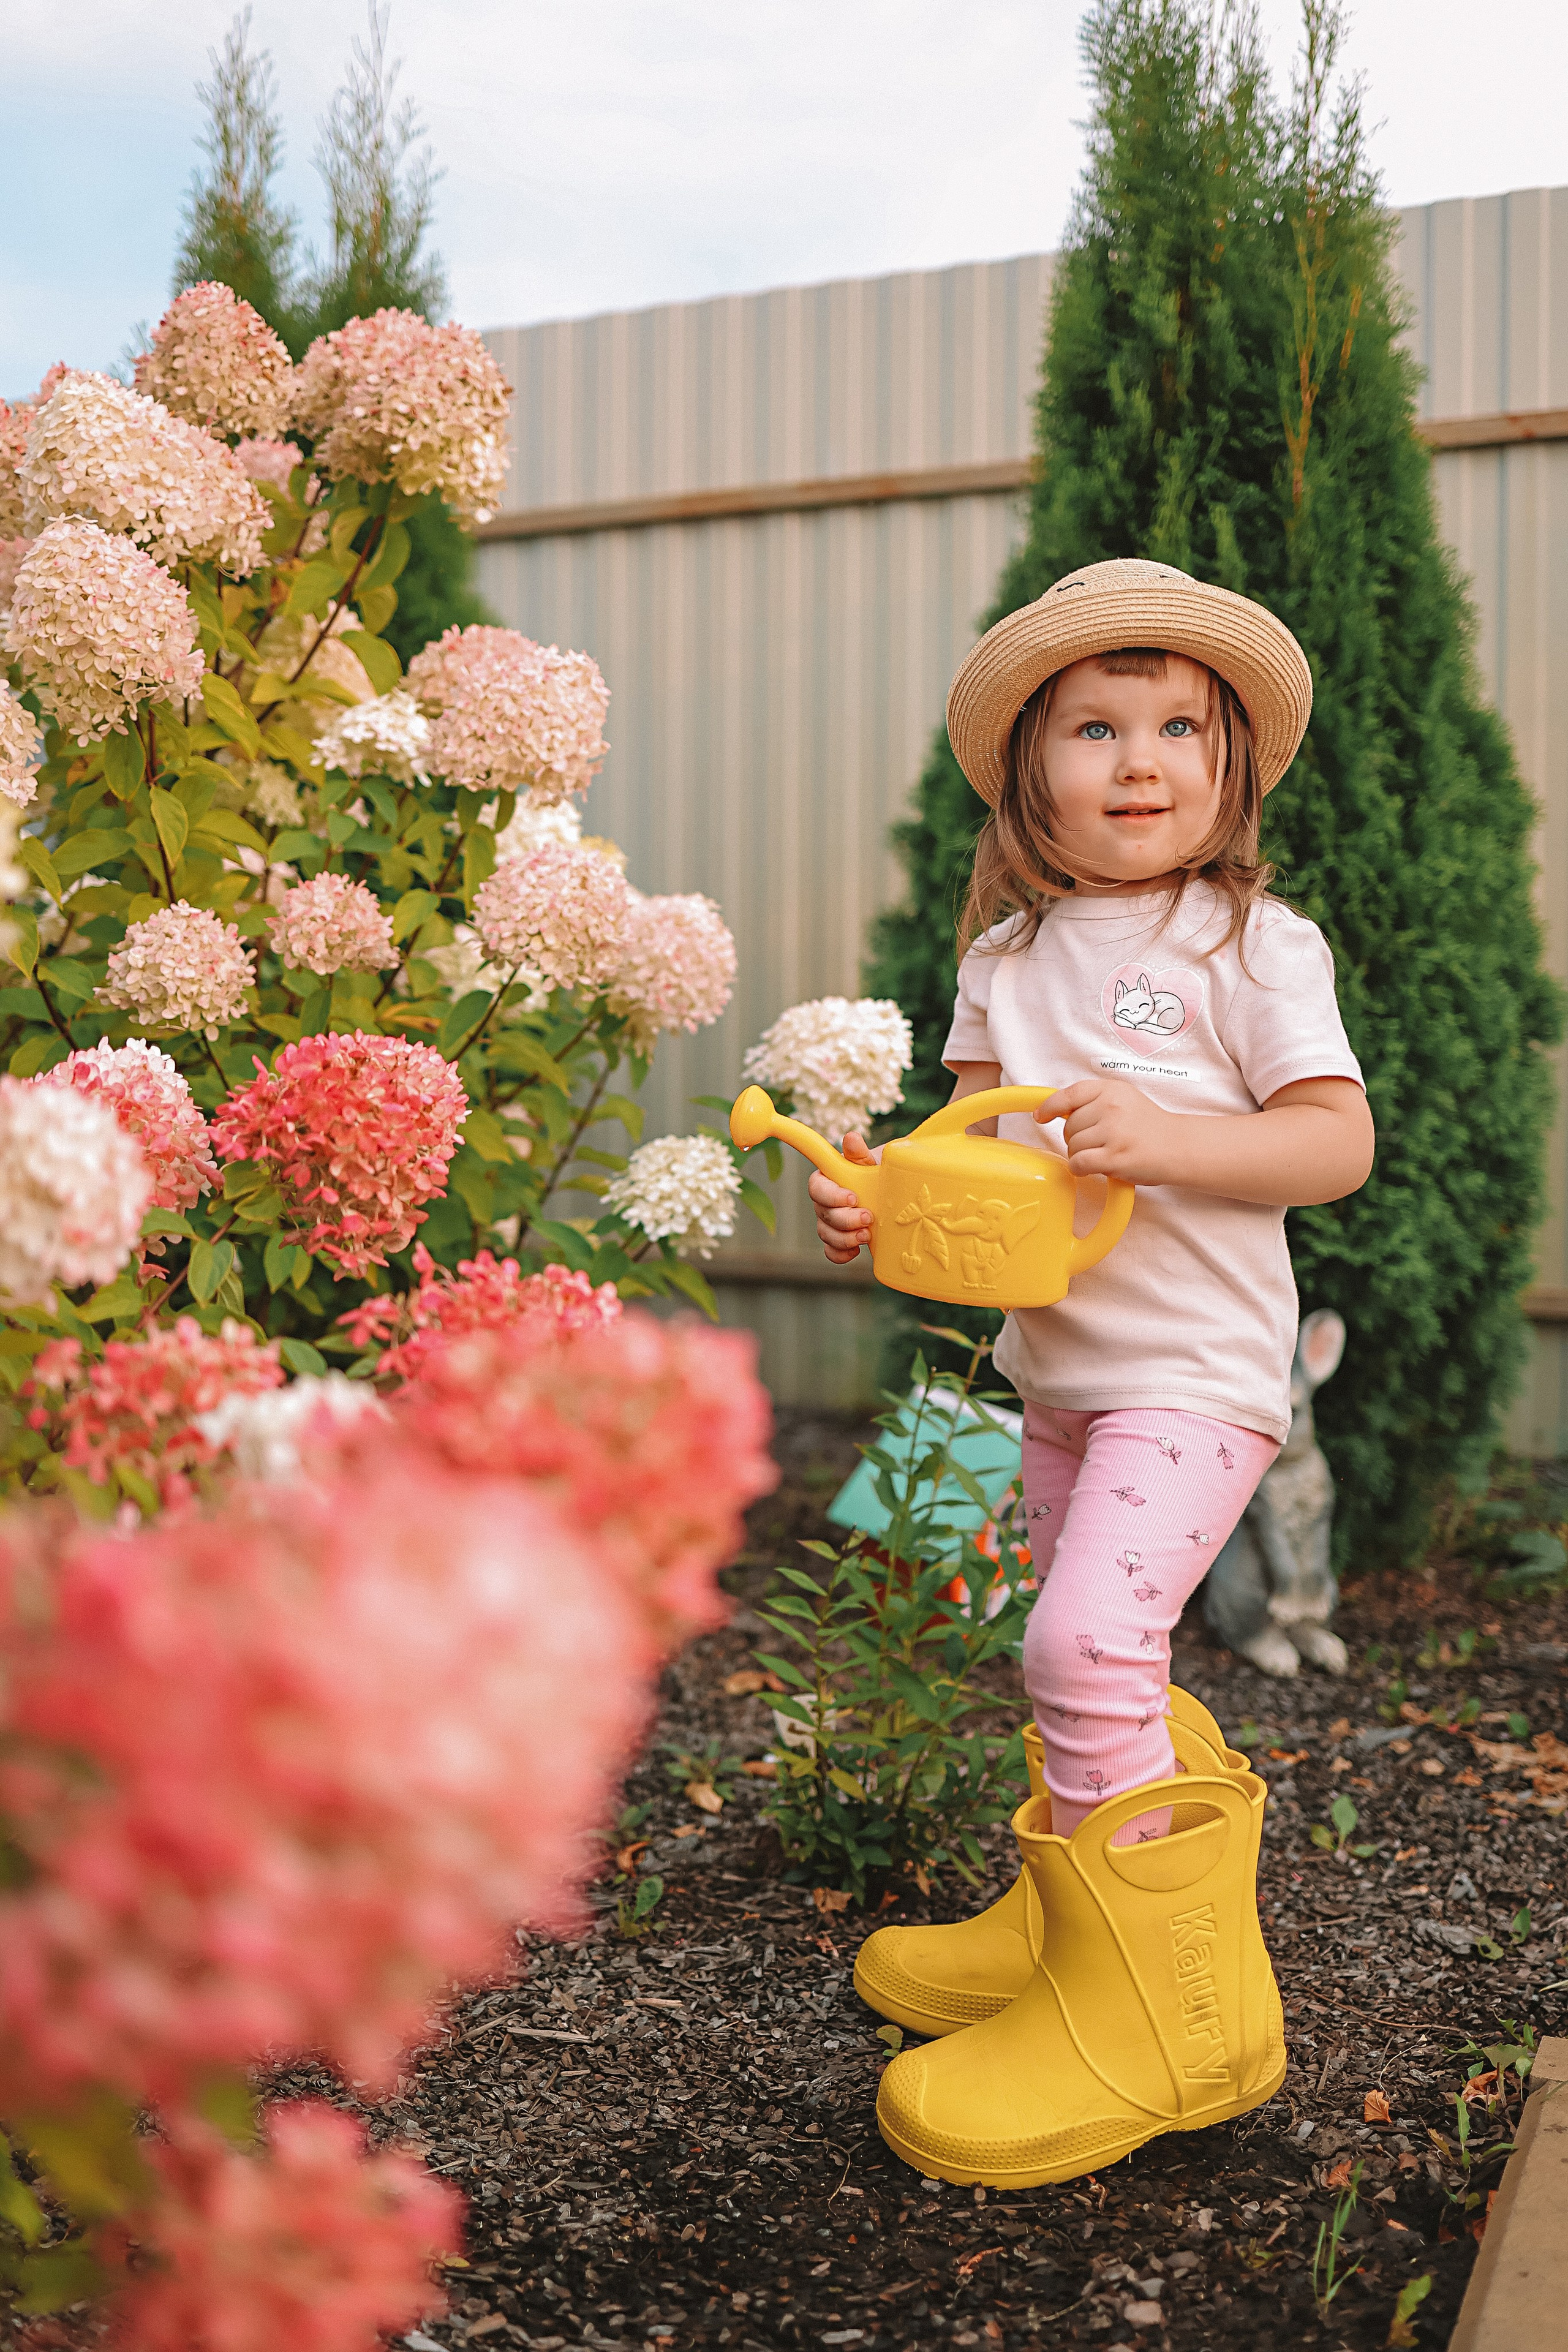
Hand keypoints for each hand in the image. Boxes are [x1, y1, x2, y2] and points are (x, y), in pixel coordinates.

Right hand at [809, 1132, 880, 1261]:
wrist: (889, 1192)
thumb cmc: (875, 1174)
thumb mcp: (870, 1162)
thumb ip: (859, 1154)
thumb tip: (851, 1138)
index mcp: (826, 1179)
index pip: (816, 1187)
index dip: (831, 1195)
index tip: (853, 1198)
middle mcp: (823, 1202)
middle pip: (822, 1213)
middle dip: (845, 1219)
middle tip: (868, 1217)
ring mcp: (829, 1222)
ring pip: (825, 1233)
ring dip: (845, 1238)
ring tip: (867, 1235)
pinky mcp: (838, 1240)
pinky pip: (831, 1251)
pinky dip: (841, 1254)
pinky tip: (857, 1251)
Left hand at [1036, 1075, 1182, 1184]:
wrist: (1179, 1147)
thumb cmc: (1149, 1127)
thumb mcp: (1124, 1100)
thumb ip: (1095, 1101)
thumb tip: (1057, 1110)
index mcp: (1112, 1090)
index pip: (1070, 1094)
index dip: (1050, 1106)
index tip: (1041, 1115)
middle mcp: (1112, 1107)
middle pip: (1069, 1126)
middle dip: (1076, 1139)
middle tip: (1097, 1144)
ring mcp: (1114, 1132)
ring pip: (1072, 1147)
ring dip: (1080, 1156)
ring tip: (1102, 1155)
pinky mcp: (1115, 1157)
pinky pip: (1079, 1163)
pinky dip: (1080, 1169)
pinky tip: (1092, 1168)